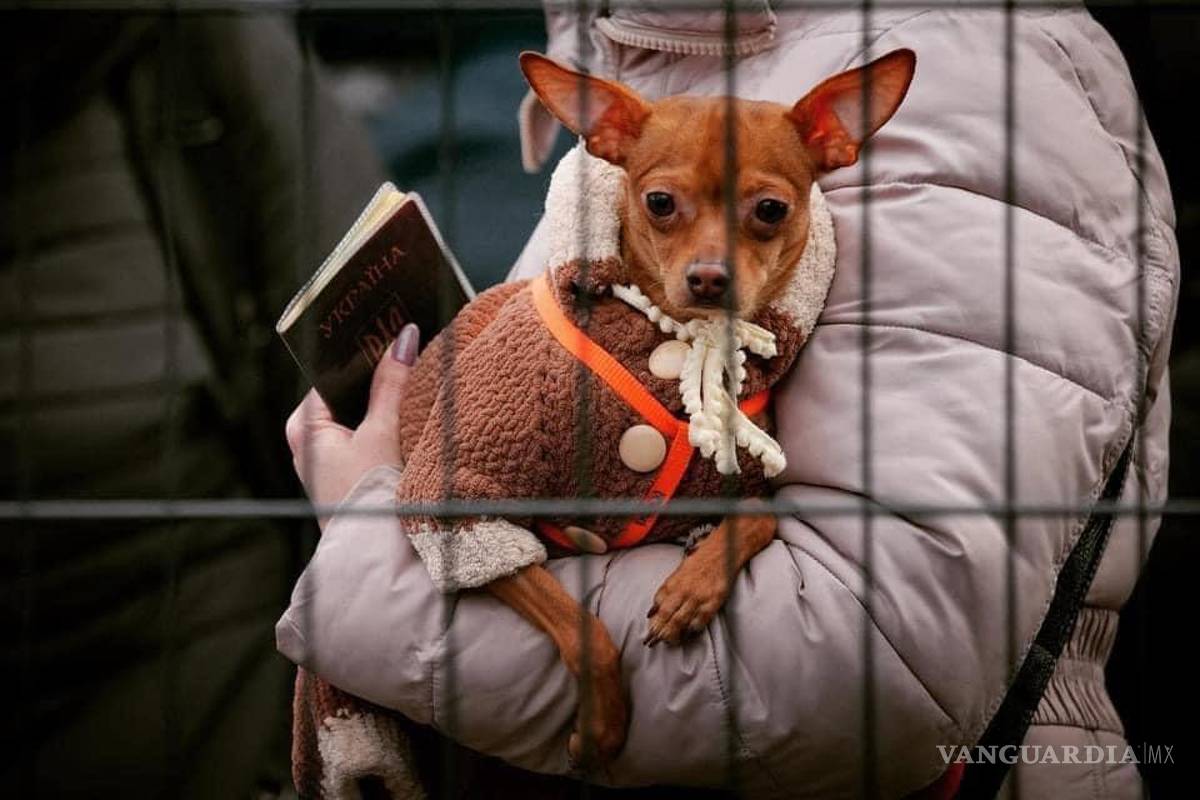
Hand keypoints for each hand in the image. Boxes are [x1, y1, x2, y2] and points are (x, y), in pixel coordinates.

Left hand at [285, 323, 418, 521]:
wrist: (379, 559)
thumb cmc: (369, 499)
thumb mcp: (382, 434)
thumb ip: (393, 384)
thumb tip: (404, 338)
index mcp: (304, 428)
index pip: (332, 373)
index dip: (360, 351)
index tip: (387, 326)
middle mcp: (311, 444)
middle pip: (347, 393)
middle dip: (377, 373)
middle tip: (408, 342)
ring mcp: (331, 462)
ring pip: (360, 414)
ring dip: (387, 398)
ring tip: (416, 371)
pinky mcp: (352, 476)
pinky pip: (370, 435)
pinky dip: (389, 422)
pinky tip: (414, 410)